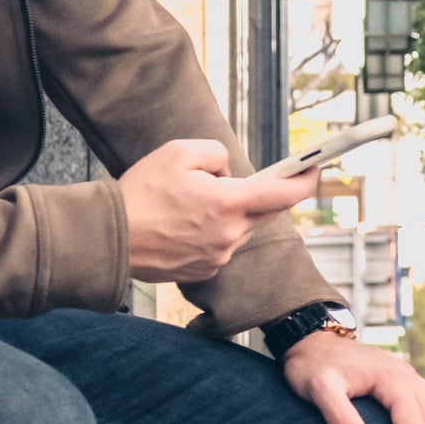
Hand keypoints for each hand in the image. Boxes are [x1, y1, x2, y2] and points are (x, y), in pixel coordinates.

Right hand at [119, 138, 311, 281]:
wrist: (110, 238)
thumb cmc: (141, 192)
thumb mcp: (179, 152)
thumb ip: (216, 155)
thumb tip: (228, 173)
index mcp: (229, 204)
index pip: (284, 194)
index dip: (305, 180)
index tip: (315, 169)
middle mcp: (230, 235)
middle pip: (264, 213)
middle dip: (261, 195)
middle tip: (244, 180)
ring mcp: (218, 257)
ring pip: (241, 230)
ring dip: (231, 214)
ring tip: (194, 202)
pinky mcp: (203, 271)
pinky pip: (221, 247)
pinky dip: (213, 233)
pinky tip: (184, 225)